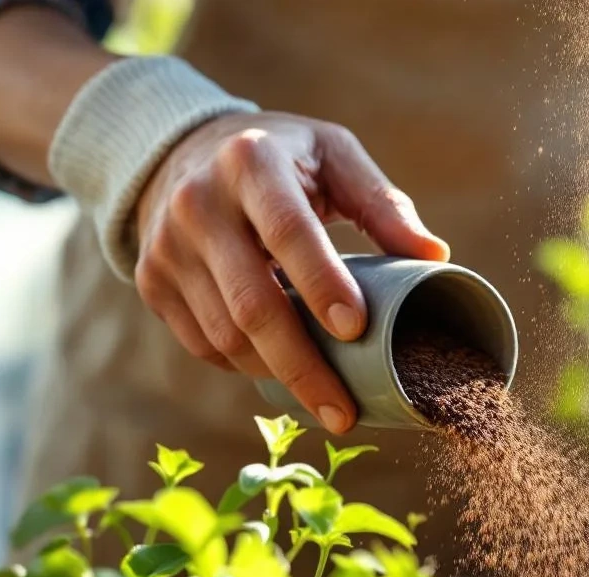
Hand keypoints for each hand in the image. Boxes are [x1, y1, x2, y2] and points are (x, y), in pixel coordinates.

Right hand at [134, 112, 448, 432]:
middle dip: (302, 366)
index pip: (288, 231)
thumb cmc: (282, 158)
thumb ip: (383, 205)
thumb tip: (436, 258)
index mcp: (252, 162)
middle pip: (251, 303)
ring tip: (326, 398)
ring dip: (278, 374)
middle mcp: (199, 204)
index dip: (322, 283)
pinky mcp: (152, 282)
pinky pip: (203, 344)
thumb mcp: (333, 156)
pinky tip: (283, 373)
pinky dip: (246, 366)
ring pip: (225, 335)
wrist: (178, 151)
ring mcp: (167, 247)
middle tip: (345, 412)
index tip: (356, 330)